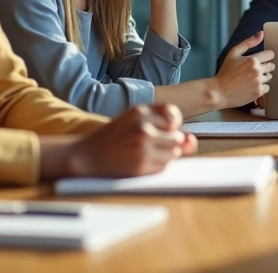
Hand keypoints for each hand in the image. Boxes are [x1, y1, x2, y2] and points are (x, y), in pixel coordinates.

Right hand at [70, 104, 196, 176]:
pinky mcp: (142, 165)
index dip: (170, 125)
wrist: (87, 156)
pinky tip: (141, 162)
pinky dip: (158, 166)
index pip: (174, 116)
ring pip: (174, 152)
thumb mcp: (134, 120)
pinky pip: (165, 166)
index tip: (160, 128)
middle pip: (177, 136)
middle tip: (148, 145)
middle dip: (168, 142)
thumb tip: (190, 141)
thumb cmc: (113, 137)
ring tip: (144, 153)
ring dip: (165, 155)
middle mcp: (143, 127)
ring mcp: (143, 147)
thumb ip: (164, 124)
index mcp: (140, 111)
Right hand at [216, 31, 274, 108]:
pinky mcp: (259, 92)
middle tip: (253, 70)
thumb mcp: (233, 53)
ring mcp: (258, 82)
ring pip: (269, 77)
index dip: (266, 57)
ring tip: (250, 79)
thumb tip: (261, 34)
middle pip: (272, 66)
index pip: (271, 54)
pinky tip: (251, 86)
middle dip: (265, 67)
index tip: (260, 60)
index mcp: (252, 59)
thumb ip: (248, 42)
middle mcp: (257, 70)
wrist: (219, 92)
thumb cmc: (225, 72)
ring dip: (263, 77)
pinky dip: (261, 87)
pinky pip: (267, 87)